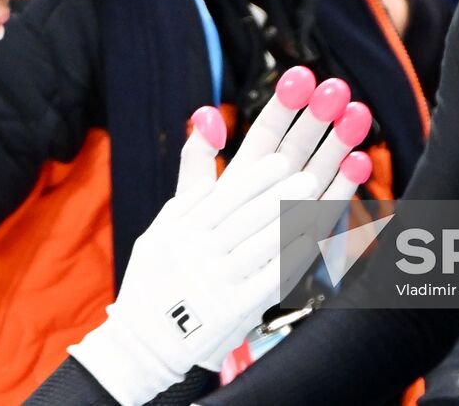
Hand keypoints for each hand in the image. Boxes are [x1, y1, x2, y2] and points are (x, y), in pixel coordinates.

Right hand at [68, 67, 371, 404]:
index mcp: (182, 225)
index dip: (254, 175)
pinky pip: (267, 279)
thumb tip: (209, 116)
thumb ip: (193, 173)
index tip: (282, 157)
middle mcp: (196, 248)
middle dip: (278, 191)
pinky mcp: (230, 310)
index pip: (223, 193)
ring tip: (315, 195)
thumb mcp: (166, 221)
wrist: (143, 342)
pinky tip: (313, 241)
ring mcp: (214, 279)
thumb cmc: (159, 275)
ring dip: (289, 217)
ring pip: (258, 243)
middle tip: (309, 173)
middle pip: (244, 214)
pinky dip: (291, 258)